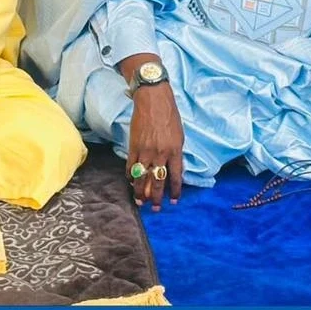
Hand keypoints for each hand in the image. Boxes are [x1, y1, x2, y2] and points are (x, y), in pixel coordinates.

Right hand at [126, 80, 183, 210]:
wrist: (153, 101)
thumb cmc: (170, 116)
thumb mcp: (179, 135)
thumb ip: (176, 153)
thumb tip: (173, 170)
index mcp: (175, 151)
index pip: (176, 177)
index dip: (175, 191)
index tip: (174, 201)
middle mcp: (160, 154)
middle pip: (158, 181)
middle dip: (156, 197)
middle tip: (155, 208)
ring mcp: (146, 151)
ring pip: (142, 178)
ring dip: (140, 192)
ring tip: (140, 202)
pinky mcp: (133, 147)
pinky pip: (131, 167)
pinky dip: (131, 176)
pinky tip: (132, 182)